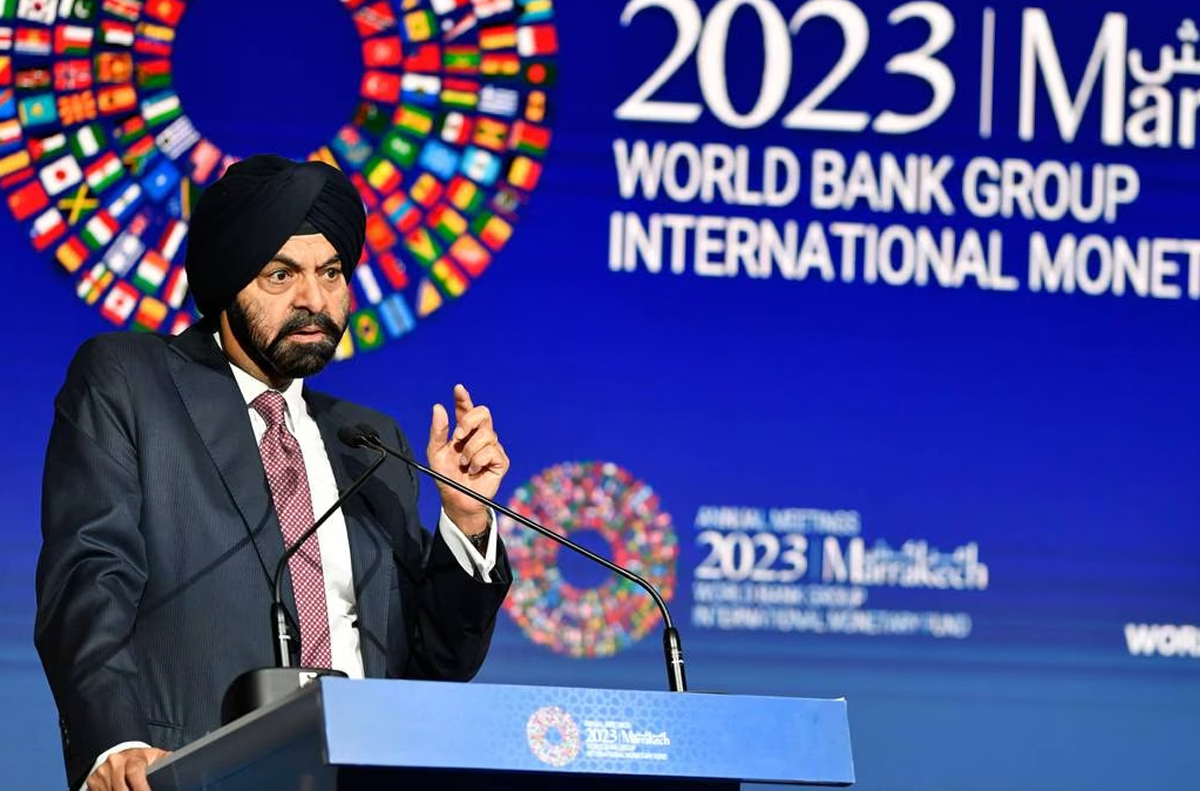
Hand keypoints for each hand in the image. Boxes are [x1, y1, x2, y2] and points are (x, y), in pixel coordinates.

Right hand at [86, 747, 169, 790]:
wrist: (119, 754)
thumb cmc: (141, 759)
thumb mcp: (155, 756)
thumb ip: (166, 761)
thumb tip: (177, 763)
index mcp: (132, 757)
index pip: (135, 773)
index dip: (141, 788)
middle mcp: (114, 764)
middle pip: (121, 788)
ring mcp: (101, 774)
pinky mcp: (92, 783)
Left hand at [428, 384, 509, 535]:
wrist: (456, 499)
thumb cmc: (446, 476)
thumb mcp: (436, 452)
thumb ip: (438, 430)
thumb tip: (439, 407)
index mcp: (464, 431)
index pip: (466, 409)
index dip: (463, 398)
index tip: (458, 389)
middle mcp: (480, 435)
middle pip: (483, 413)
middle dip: (469, 421)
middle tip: (457, 437)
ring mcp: (492, 447)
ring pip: (486, 435)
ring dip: (470, 451)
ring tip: (465, 464)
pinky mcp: (501, 460)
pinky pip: (491, 451)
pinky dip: (478, 461)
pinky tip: (474, 471)